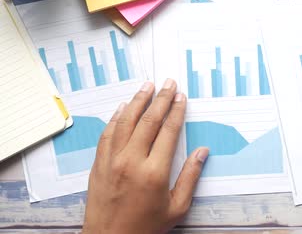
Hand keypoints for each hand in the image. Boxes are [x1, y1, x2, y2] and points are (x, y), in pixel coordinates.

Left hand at [83, 80, 208, 233]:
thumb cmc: (146, 226)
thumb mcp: (177, 207)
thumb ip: (190, 177)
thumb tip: (202, 152)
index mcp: (154, 172)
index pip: (168, 131)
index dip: (176, 111)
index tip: (181, 97)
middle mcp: (132, 161)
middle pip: (148, 121)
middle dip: (160, 99)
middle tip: (168, 83)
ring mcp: (112, 161)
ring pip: (125, 122)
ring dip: (137, 101)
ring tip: (147, 86)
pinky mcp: (99, 164)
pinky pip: (108, 134)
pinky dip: (116, 118)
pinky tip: (123, 107)